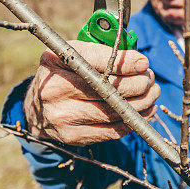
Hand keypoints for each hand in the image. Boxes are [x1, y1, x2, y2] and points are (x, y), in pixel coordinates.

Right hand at [24, 41, 159, 145]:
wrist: (38, 108)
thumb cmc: (66, 74)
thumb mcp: (75, 54)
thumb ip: (102, 52)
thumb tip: (140, 63)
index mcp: (55, 61)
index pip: (96, 62)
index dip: (125, 63)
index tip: (144, 63)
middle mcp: (54, 89)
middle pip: (108, 89)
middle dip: (138, 84)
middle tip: (149, 79)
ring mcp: (62, 116)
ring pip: (114, 111)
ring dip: (142, 103)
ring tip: (152, 94)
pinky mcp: (72, 136)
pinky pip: (112, 131)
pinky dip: (133, 121)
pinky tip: (145, 112)